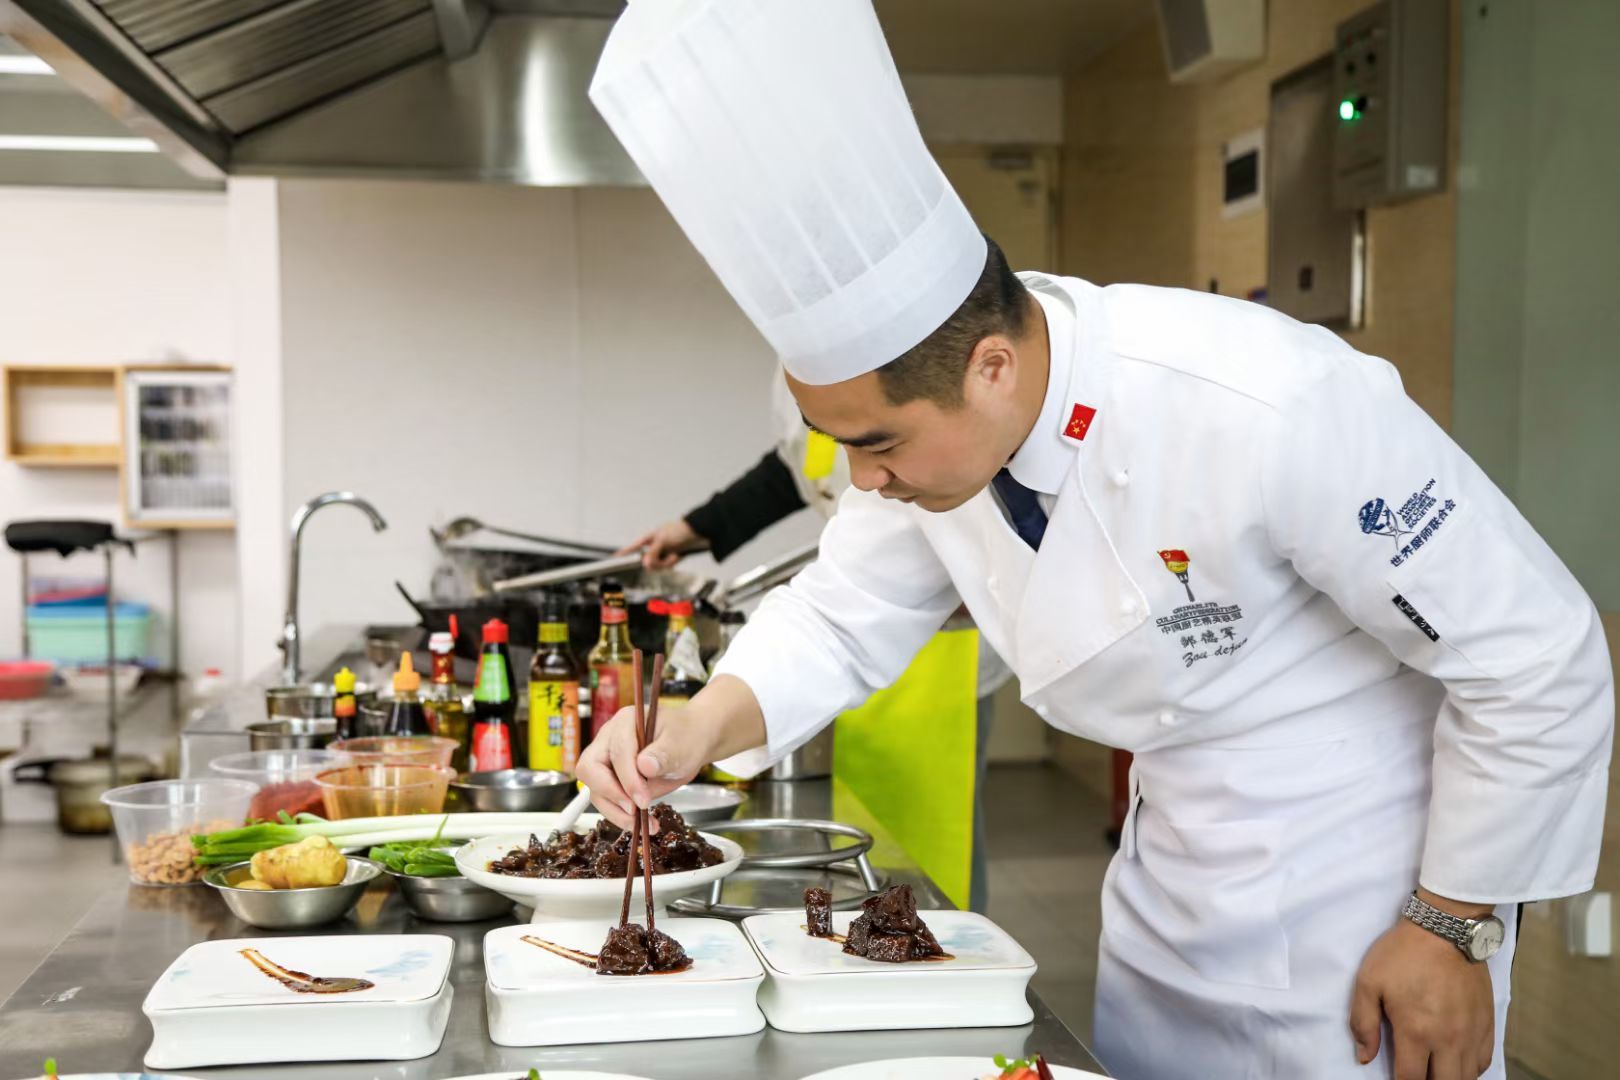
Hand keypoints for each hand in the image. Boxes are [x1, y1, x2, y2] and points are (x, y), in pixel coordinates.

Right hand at [574, 675, 767, 828]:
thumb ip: (664, 754)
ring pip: (594, 789)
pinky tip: (640, 823)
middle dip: (611, 794)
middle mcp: (609, 738)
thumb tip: (643, 765)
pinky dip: (619, 815)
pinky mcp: (610, 778)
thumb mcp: (682, 745)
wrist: (690, 743)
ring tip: (639, 823)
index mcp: (626, 722)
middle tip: (635, 810)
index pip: (616, 752)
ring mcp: (606, 758)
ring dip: (614, 811)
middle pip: (590, 769)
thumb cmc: (686, 738)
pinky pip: (605, 799)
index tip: (644, 800)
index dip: (628, 779)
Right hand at [616, 518, 701, 569]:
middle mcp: (655, 546)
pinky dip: (673, 562)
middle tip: (664, 558)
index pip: (634, 547)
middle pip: (647, 561)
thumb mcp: (663, 540)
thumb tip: (645, 564)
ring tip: (674, 554)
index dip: (625, 553)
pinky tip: (678, 555)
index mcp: (650, 538)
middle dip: (656, 562)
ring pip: (658, 566)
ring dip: (666, 562)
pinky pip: (667, 566)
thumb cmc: (681, 530)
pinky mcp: (672, 558)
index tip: (614, 558)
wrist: (701, 532)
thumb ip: (653, 553)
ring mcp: (664, 552)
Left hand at [1350, 906, 1495, 1078]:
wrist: (1445, 929)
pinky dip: (1469, 1070)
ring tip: (1433, 1071)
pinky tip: (1455, 1064)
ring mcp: (1471, 1034)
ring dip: (1448, 1079)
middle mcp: (1448, 1040)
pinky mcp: (1487, 1024)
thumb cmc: (1403, 954)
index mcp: (1416, 1032)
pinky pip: (1483, 1063)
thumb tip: (1365, 1056)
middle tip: (1415, 1073)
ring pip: (1466, 1079)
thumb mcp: (1368, 982)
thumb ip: (1363, 1022)